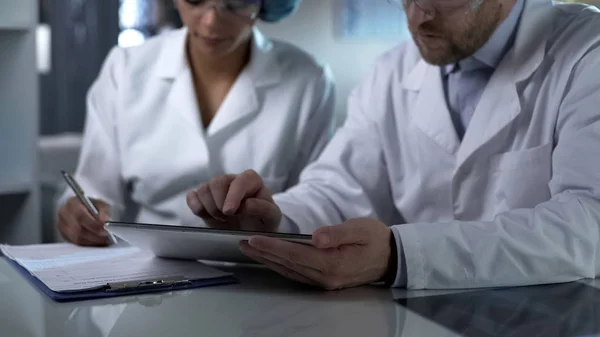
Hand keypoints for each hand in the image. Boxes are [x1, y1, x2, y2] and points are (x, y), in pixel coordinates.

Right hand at [58, 197, 110, 245]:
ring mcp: (63, 226)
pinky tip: (98, 241)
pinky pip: (76, 243)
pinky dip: (88, 243)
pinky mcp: (65, 236)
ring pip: (77, 238)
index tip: (105, 228)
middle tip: (106, 236)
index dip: (94, 224)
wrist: (84, 209)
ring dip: (92, 240)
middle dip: (95, 234)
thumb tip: (104, 221)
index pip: (81, 216)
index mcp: (72, 204)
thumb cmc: (92, 206)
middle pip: (78, 229)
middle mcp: (64, 215)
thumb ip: (104, 211)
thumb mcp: (101, 204)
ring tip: (104, 239)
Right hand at [186, 170, 281, 231]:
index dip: (233, 195)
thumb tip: (247, 204)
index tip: (229, 212)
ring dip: (209, 207)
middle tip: (227, 217)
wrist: (251, 232)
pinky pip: (192, 196)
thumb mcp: (272, 218)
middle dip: (219, 202)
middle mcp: (232, 180)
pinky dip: (195, 206)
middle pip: (217, 181)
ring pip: (204, 189)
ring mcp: (216, 188)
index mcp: (251, 180)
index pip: (240, 181)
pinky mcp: (204, 198)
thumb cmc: (264, 221)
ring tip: (221, 219)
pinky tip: (204, 215)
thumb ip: (264, 209)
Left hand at [240, 218, 393, 289]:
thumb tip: (316, 237)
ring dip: (268, 261)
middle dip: (264, 253)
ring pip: (289, 271)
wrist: (391, 257)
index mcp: (333, 263)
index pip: (296, 254)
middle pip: (288, 264)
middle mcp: (326, 276)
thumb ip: (338, 233)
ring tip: (249, 250)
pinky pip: (296, 274)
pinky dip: (280, 266)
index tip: (255, 239)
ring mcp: (324, 281)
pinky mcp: (324, 280)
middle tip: (241, 243)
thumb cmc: (376, 239)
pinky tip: (269, 260)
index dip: (274, 247)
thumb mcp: (361, 229)